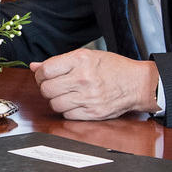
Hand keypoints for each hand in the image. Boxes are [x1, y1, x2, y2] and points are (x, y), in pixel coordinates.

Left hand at [30, 48, 159, 120]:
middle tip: (54, 86)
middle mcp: (83, 78)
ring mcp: (88, 97)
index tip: (44, 76)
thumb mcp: (87, 56)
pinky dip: (67, 110)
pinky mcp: (92, 113)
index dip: (40, 75)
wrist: (137, 84)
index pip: (46, 70)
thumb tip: (34, 66)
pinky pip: (67, 115)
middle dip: (46, 88)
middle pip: (47, 89)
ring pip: (54, 104)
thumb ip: (59, 62)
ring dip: (56, 100)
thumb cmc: (113, 68)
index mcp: (80, 60)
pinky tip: (74, 103)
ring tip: (65, 95)